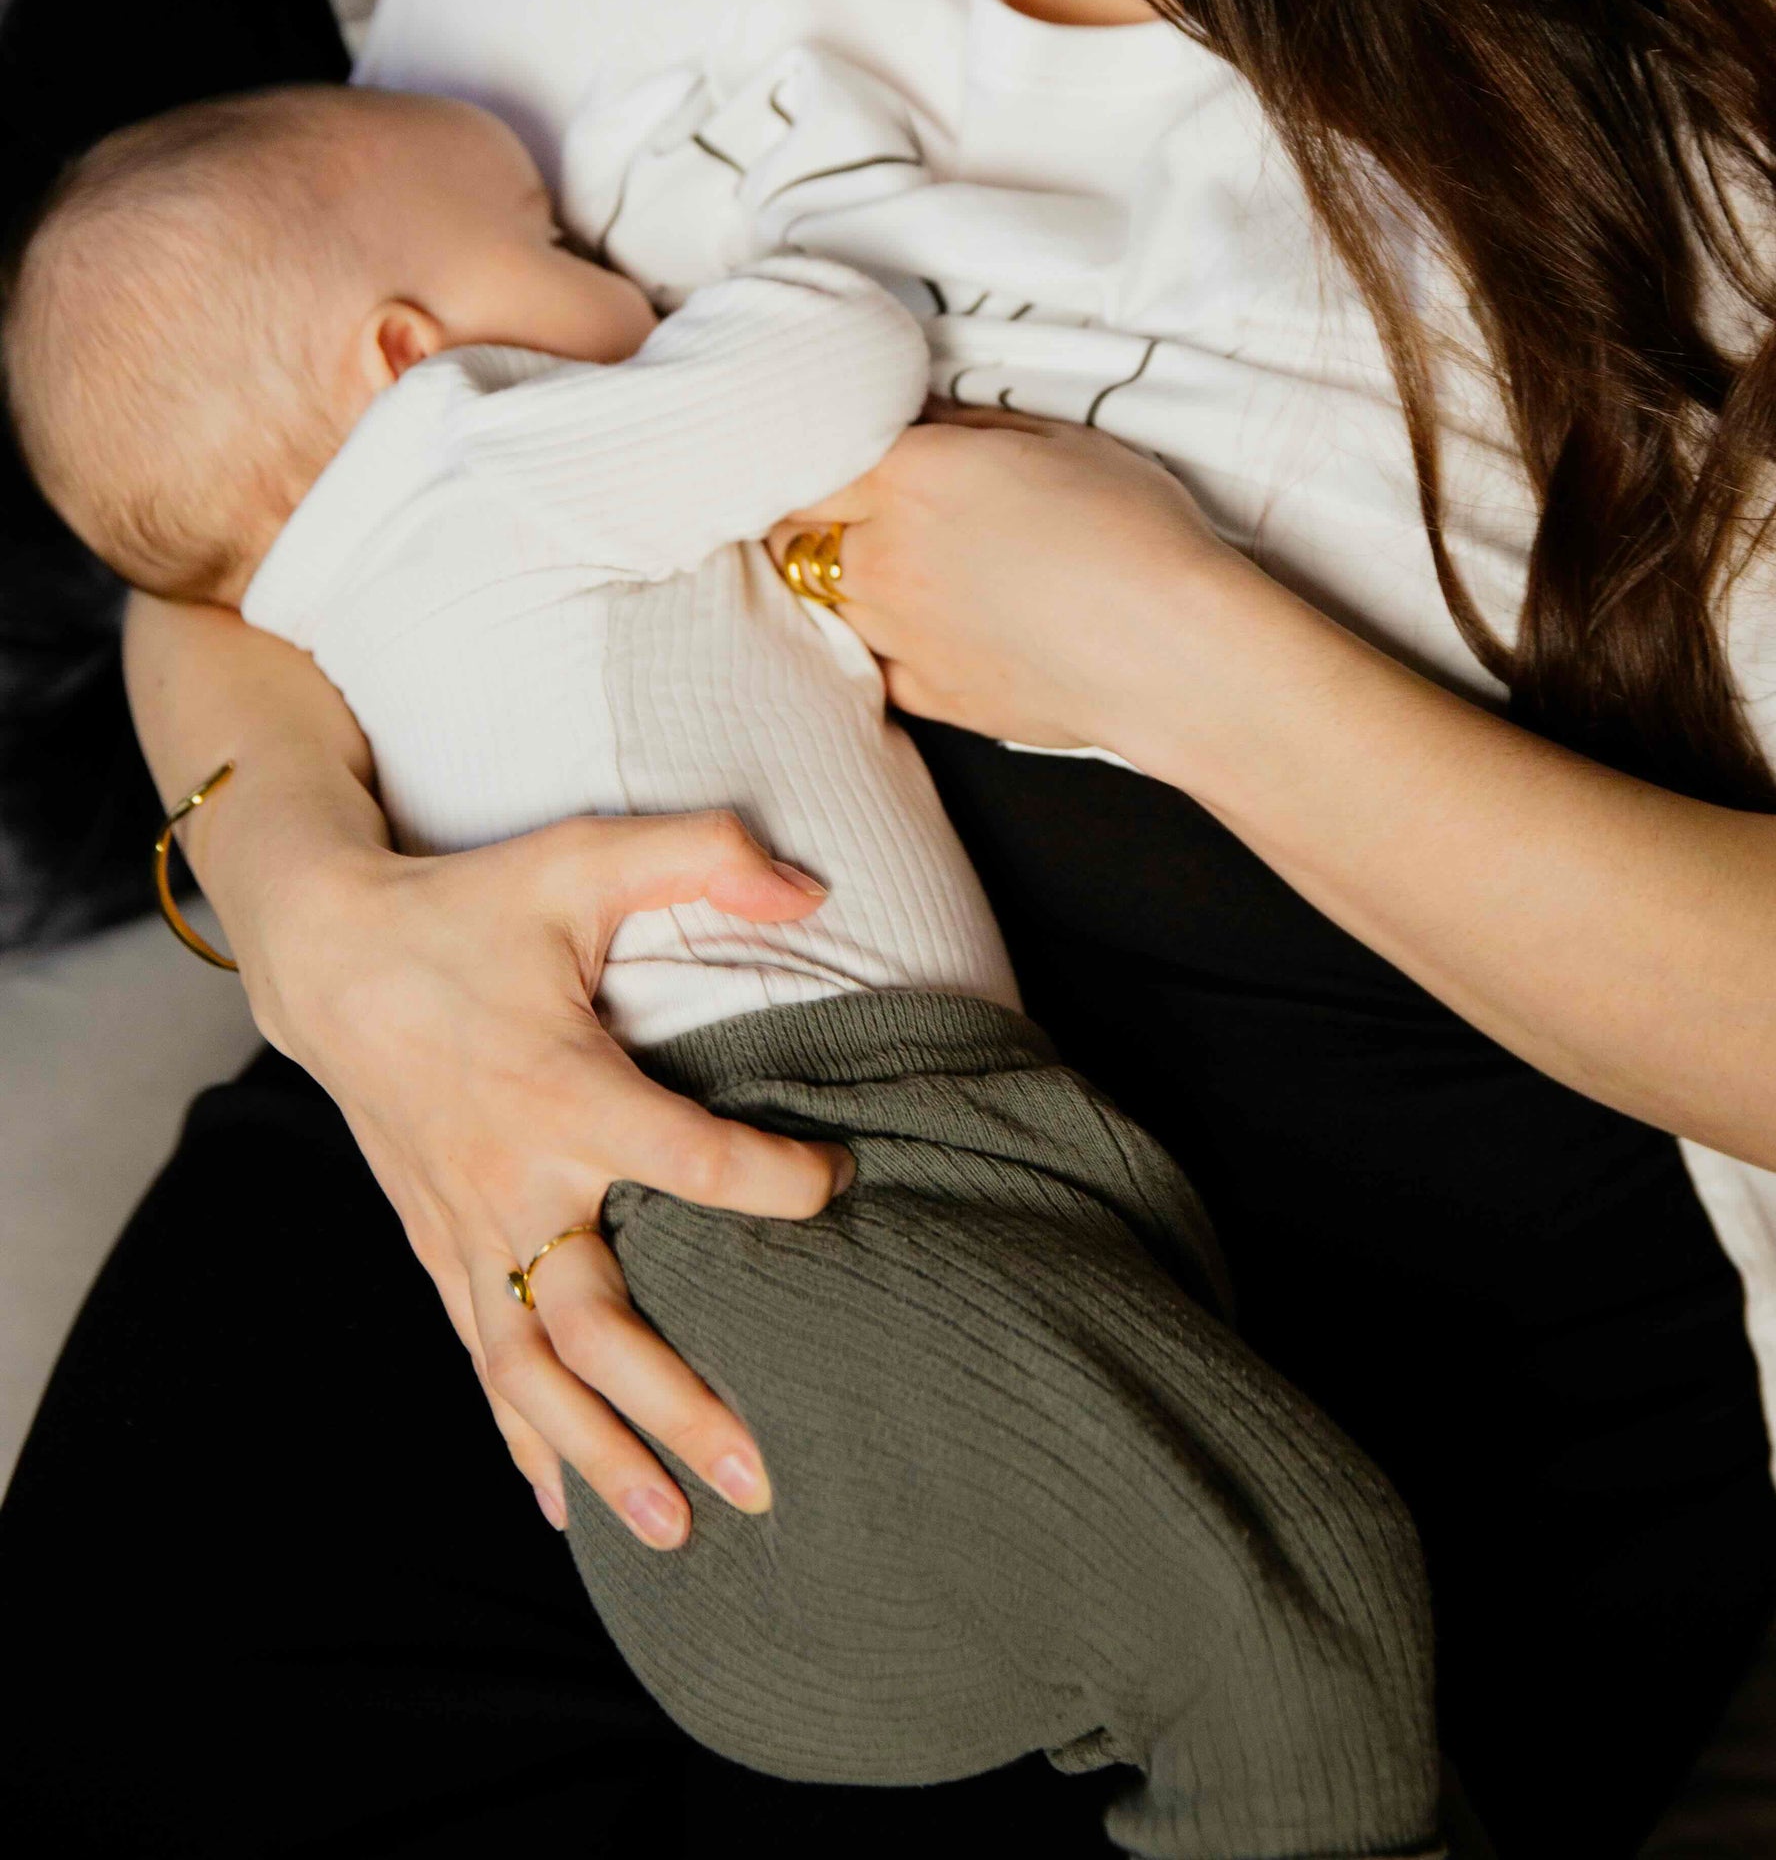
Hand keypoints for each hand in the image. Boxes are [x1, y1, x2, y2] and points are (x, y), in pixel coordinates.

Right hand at [231, 810, 846, 1548]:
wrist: (326, 951)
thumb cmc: (469, 905)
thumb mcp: (584, 856)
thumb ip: (702, 856)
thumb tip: (813, 886)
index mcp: (563, 1092)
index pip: (687, 1161)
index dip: (771, 1180)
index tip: (835, 1184)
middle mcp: (513, 1180)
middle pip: (598, 1324)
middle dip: (678, 1406)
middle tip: (761, 1477)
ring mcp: (466, 1225)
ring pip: (533, 1371)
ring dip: (602, 1455)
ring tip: (677, 1532)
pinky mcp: (436, 1242)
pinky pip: (481, 1356)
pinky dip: (521, 1435)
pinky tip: (564, 1504)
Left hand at [766, 405, 1236, 754]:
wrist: (1175, 650)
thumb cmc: (1133, 532)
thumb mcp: (1057, 439)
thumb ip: (966, 428)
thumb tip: (923, 423)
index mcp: (908, 476)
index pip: (800, 466)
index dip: (803, 462)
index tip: (819, 461)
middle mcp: (884, 555)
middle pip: (790, 537)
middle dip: (801, 521)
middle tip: (836, 511)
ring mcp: (898, 632)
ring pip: (823, 602)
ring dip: (838, 583)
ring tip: (892, 571)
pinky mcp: (927, 693)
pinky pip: (872, 663)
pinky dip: (882, 645)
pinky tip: (926, 630)